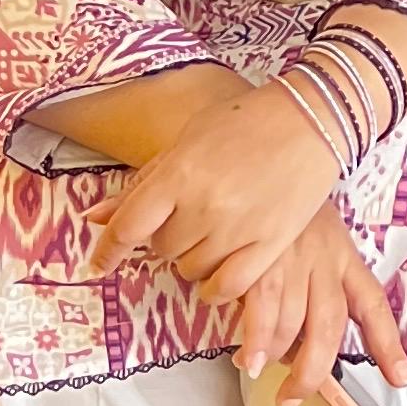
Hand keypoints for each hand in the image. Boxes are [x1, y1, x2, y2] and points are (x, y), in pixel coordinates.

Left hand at [96, 76, 345, 305]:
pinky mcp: (271, 243)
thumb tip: (93, 217)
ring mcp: (239, 227)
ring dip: (193, 258)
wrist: (312, 118)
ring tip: (212, 232)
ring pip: (191, 269)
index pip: (128, 226)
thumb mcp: (187, 141)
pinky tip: (218, 273)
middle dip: (166, 238)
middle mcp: (205, 205)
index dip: (109, 249)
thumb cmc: (244, 122)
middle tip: (186, 218)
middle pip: (162, 248)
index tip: (100, 264)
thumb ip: (143, 182)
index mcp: (180, 173)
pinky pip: (228, 286)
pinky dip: (216, 287)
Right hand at [239, 209, 406, 404]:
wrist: (260, 162)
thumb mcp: (311, 241)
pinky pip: (261, 311)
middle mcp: (324, 260)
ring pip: (293, 325)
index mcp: (343, 257)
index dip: (388, 345)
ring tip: (261, 374)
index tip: (401, 378)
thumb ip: (307, 292)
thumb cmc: (282, 211)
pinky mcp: (259, 260)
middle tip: (295, 398)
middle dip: (315, 372)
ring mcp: (293, 260)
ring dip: (277, 358)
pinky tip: (248, 359)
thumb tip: (291, 349)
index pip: (372, 304)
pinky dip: (256, 342)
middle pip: (330, 326)